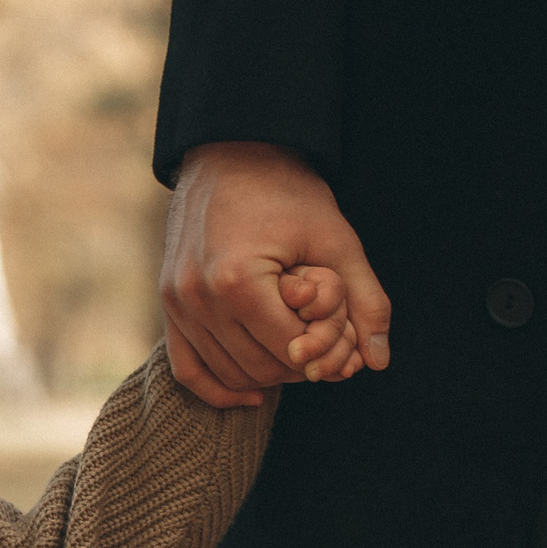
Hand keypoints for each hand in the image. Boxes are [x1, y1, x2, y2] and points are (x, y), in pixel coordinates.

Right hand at [160, 141, 392, 407]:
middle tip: (319, 343)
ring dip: (264, 375)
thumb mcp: (336, 238)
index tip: (337, 332)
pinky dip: (217, 388)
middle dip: (296, 365)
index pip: (289, 352)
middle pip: (258, 368)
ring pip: (226, 373)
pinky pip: (186, 368)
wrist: (231, 153)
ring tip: (292, 352)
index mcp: (238, 282)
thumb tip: (378, 361)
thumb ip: (363, 299)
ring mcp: (177, 303)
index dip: (322, 350)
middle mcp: (199, 298)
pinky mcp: (167, 304)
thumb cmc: (287, 191)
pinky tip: (250, 394)